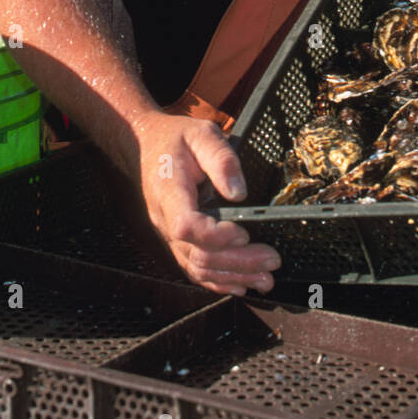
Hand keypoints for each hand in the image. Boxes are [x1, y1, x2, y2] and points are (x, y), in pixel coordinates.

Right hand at [136, 112, 280, 295]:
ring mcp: (168, 234)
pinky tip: (241, 284)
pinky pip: (193, 268)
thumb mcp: (202, 134)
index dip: (216, 236)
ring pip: (197, 267)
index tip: (245, 233)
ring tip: (265, 280)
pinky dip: (218, 281)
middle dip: (239, 262)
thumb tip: (238, 192)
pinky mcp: (175, 239)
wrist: (146, 144)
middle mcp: (165, 219)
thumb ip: (222, 159)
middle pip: (198, 253)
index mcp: (169, 192)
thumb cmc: (175, 138)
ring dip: (233, 276)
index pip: (186, 225)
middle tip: (272, 261)